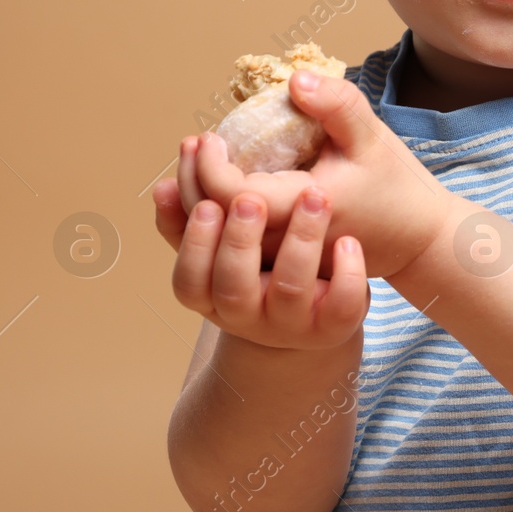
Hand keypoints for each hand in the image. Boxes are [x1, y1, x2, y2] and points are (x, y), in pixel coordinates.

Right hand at [161, 185, 369, 350]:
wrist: (315, 314)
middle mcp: (247, 316)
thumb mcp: (224, 251)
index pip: (189, 281)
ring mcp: (291, 325)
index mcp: (213, 298)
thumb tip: (164, 185)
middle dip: (239, 241)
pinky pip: (342, 307)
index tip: (208, 202)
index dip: (194, 246)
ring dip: (301, 239)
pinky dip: (347, 274)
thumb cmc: (262, 269)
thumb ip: (190, 221)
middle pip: (233, 287)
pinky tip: (348, 242)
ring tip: (315, 196)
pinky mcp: (333, 326)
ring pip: (291, 288)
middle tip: (252, 198)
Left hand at [181, 70, 458, 278]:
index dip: (209, 167)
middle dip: (190, 180)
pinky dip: (209, 223)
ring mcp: (281, 259)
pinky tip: (200, 195)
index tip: (210, 136)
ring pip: (218, 241)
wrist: (416, 239)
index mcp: (304, 211)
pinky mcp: (281, 262)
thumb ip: (337, 104)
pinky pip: (232, 248)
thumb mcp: (372, 137)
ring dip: (194, 201)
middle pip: (214, 224)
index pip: (233, 198)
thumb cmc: (395, 185)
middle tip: (192, 143)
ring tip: (191, 163)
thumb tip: (295, 78)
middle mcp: (285, 243)